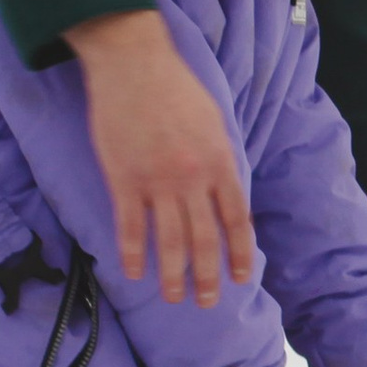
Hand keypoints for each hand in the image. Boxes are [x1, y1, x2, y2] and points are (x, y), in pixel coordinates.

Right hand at [64, 10, 254, 308]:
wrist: (134, 63)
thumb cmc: (177, 88)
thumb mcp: (214, 122)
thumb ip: (221, 160)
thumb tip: (228, 192)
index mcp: (219, 163)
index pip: (237, 219)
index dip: (240, 252)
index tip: (243, 277)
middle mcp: (192, 178)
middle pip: (204, 238)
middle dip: (208, 275)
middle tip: (209, 302)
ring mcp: (156, 181)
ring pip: (168, 240)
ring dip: (172, 274)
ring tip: (173, 297)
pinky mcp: (122, 178)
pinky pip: (129, 226)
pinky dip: (133, 252)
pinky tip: (134, 273)